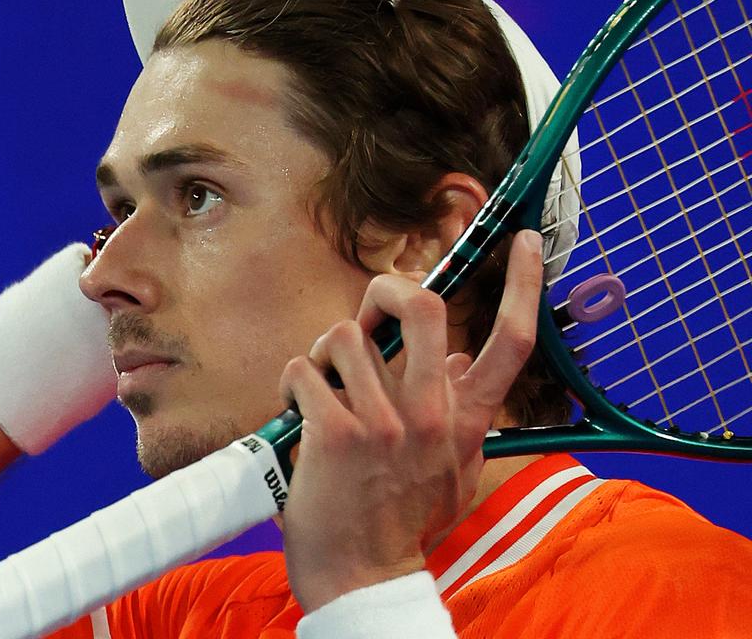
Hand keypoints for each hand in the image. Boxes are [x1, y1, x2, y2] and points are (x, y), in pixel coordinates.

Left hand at [279, 230, 542, 612]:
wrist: (361, 575)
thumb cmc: (399, 517)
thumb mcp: (450, 468)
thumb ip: (462, 414)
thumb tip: (463, 358)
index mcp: (464, 419)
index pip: (512, 343)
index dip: (524, 284)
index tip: (525, 241)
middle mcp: (431, 414)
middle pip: (424, 306)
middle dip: (386, 290)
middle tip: (369, 313)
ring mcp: (383, 423)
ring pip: (343, 336)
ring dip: (324, 356)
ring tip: (324, 390)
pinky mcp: (334, 432)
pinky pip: (304, 369)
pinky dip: (293, 384)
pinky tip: (299, 414)